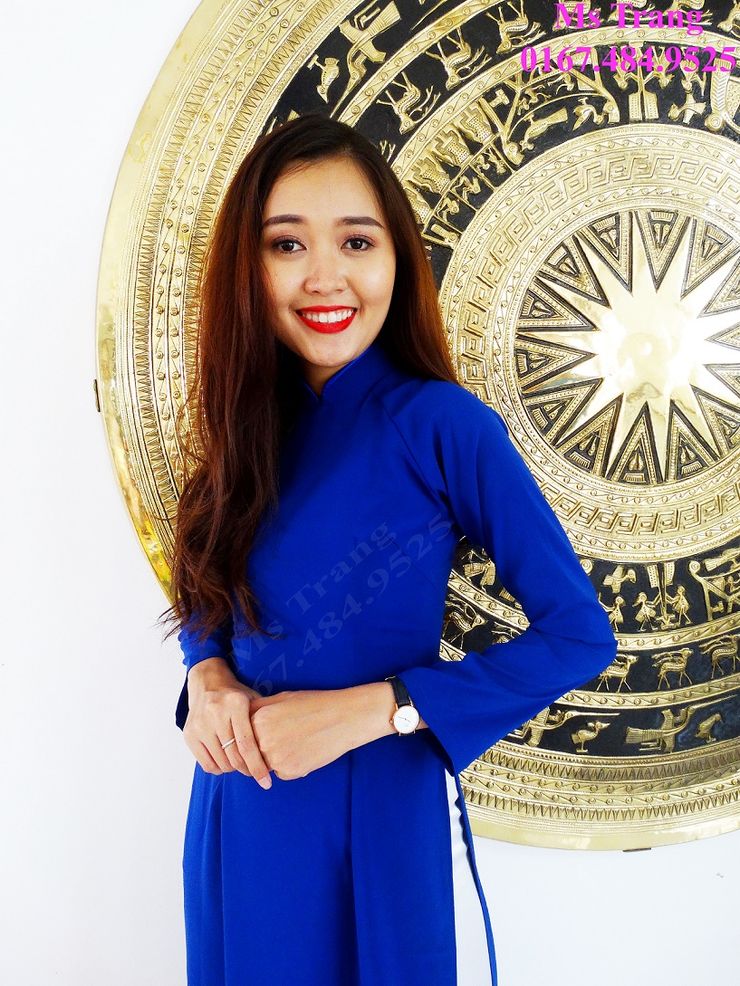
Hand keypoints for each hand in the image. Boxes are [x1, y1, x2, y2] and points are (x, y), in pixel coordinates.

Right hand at [183, 657, 272, 788]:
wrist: (207, 682)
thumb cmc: (236, 695)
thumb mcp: (254, 700)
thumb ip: (264, 721)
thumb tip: (280, 752)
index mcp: (235, 704)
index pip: (247, 745)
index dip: (258, 767)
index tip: (267, 782)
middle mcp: (215, 714)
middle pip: (234, 757)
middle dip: (247, 770)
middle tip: (255, 772)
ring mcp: (200, 725)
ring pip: (221, 763)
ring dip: (234, 769)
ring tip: (241, 763)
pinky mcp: (189, 734)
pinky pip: (206, 764)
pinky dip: (219, 768)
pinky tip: (226, 761)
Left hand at [248, 688, 356, 780]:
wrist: (344, 718)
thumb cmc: (314, 704)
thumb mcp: (281, 698)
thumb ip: (258, 709)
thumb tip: (242, 718)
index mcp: (258, 719)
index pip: (241, 735)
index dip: (249, 737)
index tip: (259, 736)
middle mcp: (262, 740)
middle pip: (250, 753)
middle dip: (259, 751)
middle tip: (281, 741)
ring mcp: (275, 758)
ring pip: (264, 765)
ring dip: (274, 759)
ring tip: (296, 742)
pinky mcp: (289, 771)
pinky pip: (281, 773)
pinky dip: (289, 766)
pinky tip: (305, 751)